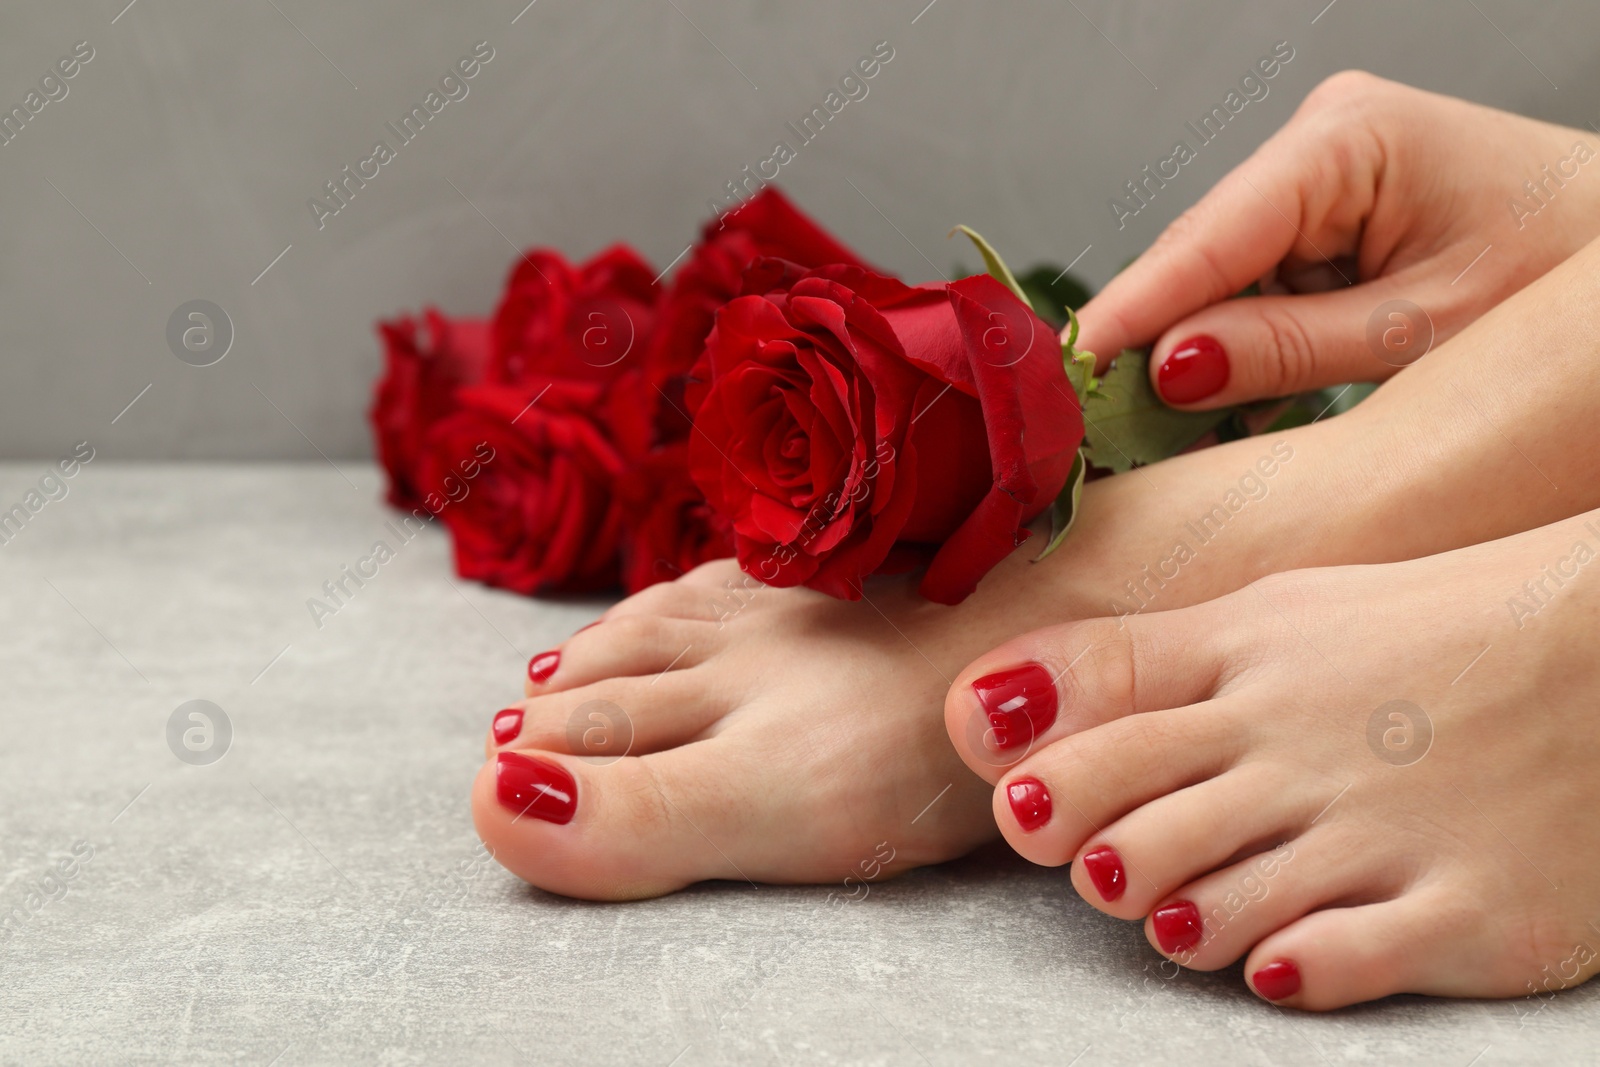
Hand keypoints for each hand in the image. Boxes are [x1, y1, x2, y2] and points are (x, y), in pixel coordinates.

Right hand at [1076, 71, 1599, 408]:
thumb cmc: (1566, 285)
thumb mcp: (1424, 329)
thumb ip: (1286, 348)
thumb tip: (1163, 368)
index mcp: (1350, 139)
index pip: (1207, 236)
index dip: (1129, 312)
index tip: (1063, 374)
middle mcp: (1322, 142)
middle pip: (1199, 257)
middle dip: (1150, 343)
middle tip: (1094, 431)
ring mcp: (1319, 179)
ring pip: (1214, 280)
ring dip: (1190, 357)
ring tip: (1148, 438)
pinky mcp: (1325, 218)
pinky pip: (1251, 288)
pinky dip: (1234, 351)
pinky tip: (1211, 410)